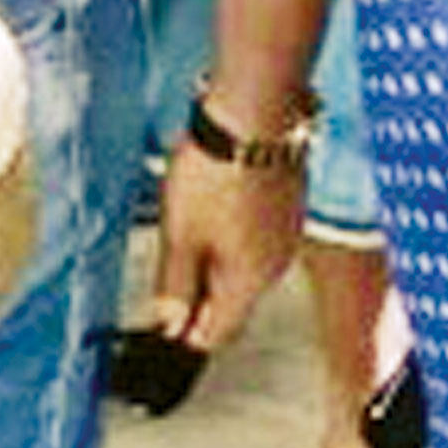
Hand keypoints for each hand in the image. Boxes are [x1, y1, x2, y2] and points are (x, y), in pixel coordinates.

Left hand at [148, 146, 303, 351]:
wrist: (254, 112)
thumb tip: (169, 324)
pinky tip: (208, 213)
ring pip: (243, 267)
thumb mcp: (180, 234)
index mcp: (250, 281)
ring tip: (181, 241)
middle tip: (164, 287)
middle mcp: (275, 264)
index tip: (162, 329)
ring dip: (212, 266)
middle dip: (198, 299)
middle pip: (232, 300)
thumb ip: (174, 283)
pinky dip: (228, 238)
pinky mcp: (285, 206)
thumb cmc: (215, 171)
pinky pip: (253, 239)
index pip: (218, 331)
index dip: (186, 335)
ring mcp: (284, 234)